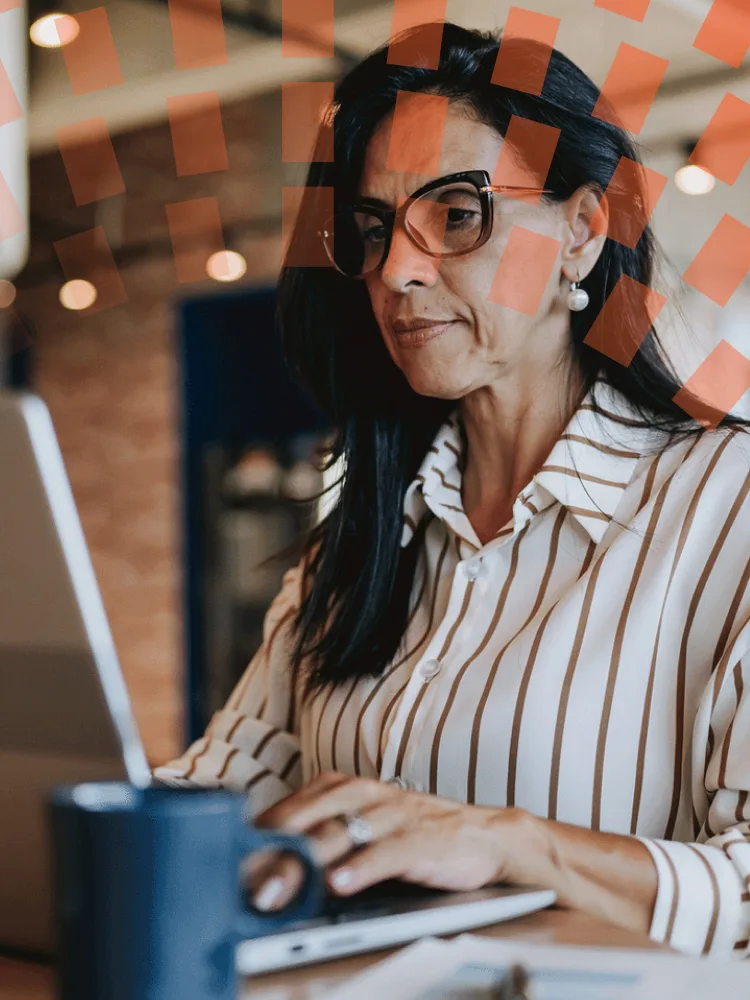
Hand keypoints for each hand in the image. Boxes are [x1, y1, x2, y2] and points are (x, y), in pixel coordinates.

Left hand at [250, 771, 536, 910]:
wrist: (482, 836)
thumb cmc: (412, 833)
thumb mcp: (362, 826)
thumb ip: (320, 838)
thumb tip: (269, 868)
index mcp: (343, 787)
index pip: (290, 808)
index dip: (258, 837)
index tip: (230, 863)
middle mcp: (364, 794)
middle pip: (308, 819)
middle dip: (273, 851)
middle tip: (245, 880)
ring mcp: (391, 815)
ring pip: (340, 834)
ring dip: (305, 862)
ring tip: (278, 886)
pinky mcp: (419, 839)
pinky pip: (386, 852)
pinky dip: (362, 867)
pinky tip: (341, 883)